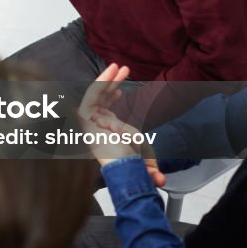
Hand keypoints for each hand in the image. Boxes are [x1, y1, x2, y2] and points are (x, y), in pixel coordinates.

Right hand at [80, 66, 164, 185]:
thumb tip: (161, 180)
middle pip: (99, 99)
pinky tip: (113, 71)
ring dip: (107, 78)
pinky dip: (101, 81)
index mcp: (100, 133)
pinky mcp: (85, 115)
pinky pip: (92, 93)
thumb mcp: (142, 162)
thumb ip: (149, 166)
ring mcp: (87, 120)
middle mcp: (92, 126)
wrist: (123, 166)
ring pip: (95, 93)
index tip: (120, 92)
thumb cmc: (130, 164)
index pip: (101, 111)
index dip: (109, 98)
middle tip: (124, 70)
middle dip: (111, 83)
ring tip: (120, 67)